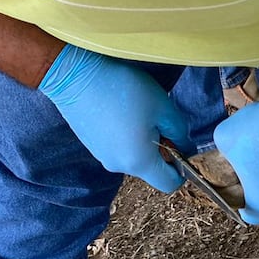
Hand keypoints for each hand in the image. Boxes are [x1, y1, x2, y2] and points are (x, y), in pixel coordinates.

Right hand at [38, 43, 188, 191]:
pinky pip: (118, 147)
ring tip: (137, 111)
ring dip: (144, 140)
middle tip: (157, 118)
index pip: (169, 183)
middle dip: (162, 149)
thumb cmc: (124, 89)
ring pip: (135, 156)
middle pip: (151, 168)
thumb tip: (184, 147)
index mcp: (139, 162)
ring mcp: (102, 156)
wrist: (74, 75)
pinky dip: (126, 135)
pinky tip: (121, 111)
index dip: (182, 168)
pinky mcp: (92, 145)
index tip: (181, 144)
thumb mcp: (164, 107)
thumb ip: (181, 133)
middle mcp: (119, 166)